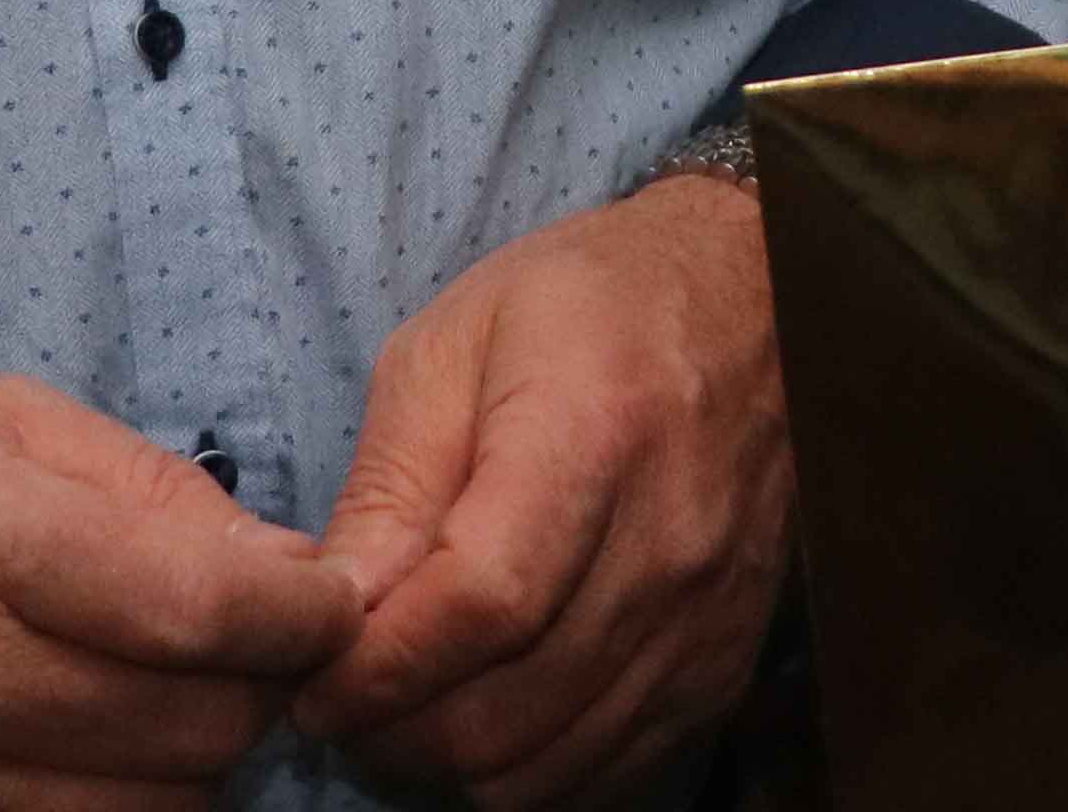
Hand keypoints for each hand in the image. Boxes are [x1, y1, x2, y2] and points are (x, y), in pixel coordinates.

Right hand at [0, 363, 363, 809]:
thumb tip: (268, 560)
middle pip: (200, 732)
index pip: (209, 612)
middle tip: (241, 640)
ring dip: (189, 762)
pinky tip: (88, 753)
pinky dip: (106, 810)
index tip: (323, 598)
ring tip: (155, 694)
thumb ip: (133, 481)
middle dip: (255, 686)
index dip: (306, 614)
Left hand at [297, 174, 788, 808]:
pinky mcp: (724, 666)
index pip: (479, 605)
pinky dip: (526, 770)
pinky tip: (487, 711)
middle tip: (338, 700)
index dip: (378, 667)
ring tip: (403, 706)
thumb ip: (390, 484)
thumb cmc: (589, 304)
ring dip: (448, 763)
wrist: (755, 304)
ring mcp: (706, 617)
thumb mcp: (451, 344)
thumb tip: (332, 613)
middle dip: (391, 730)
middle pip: (506, 710)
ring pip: (546, 765)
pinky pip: (606, 774)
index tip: (312, 680)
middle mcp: (669, 541)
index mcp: (594, 431)